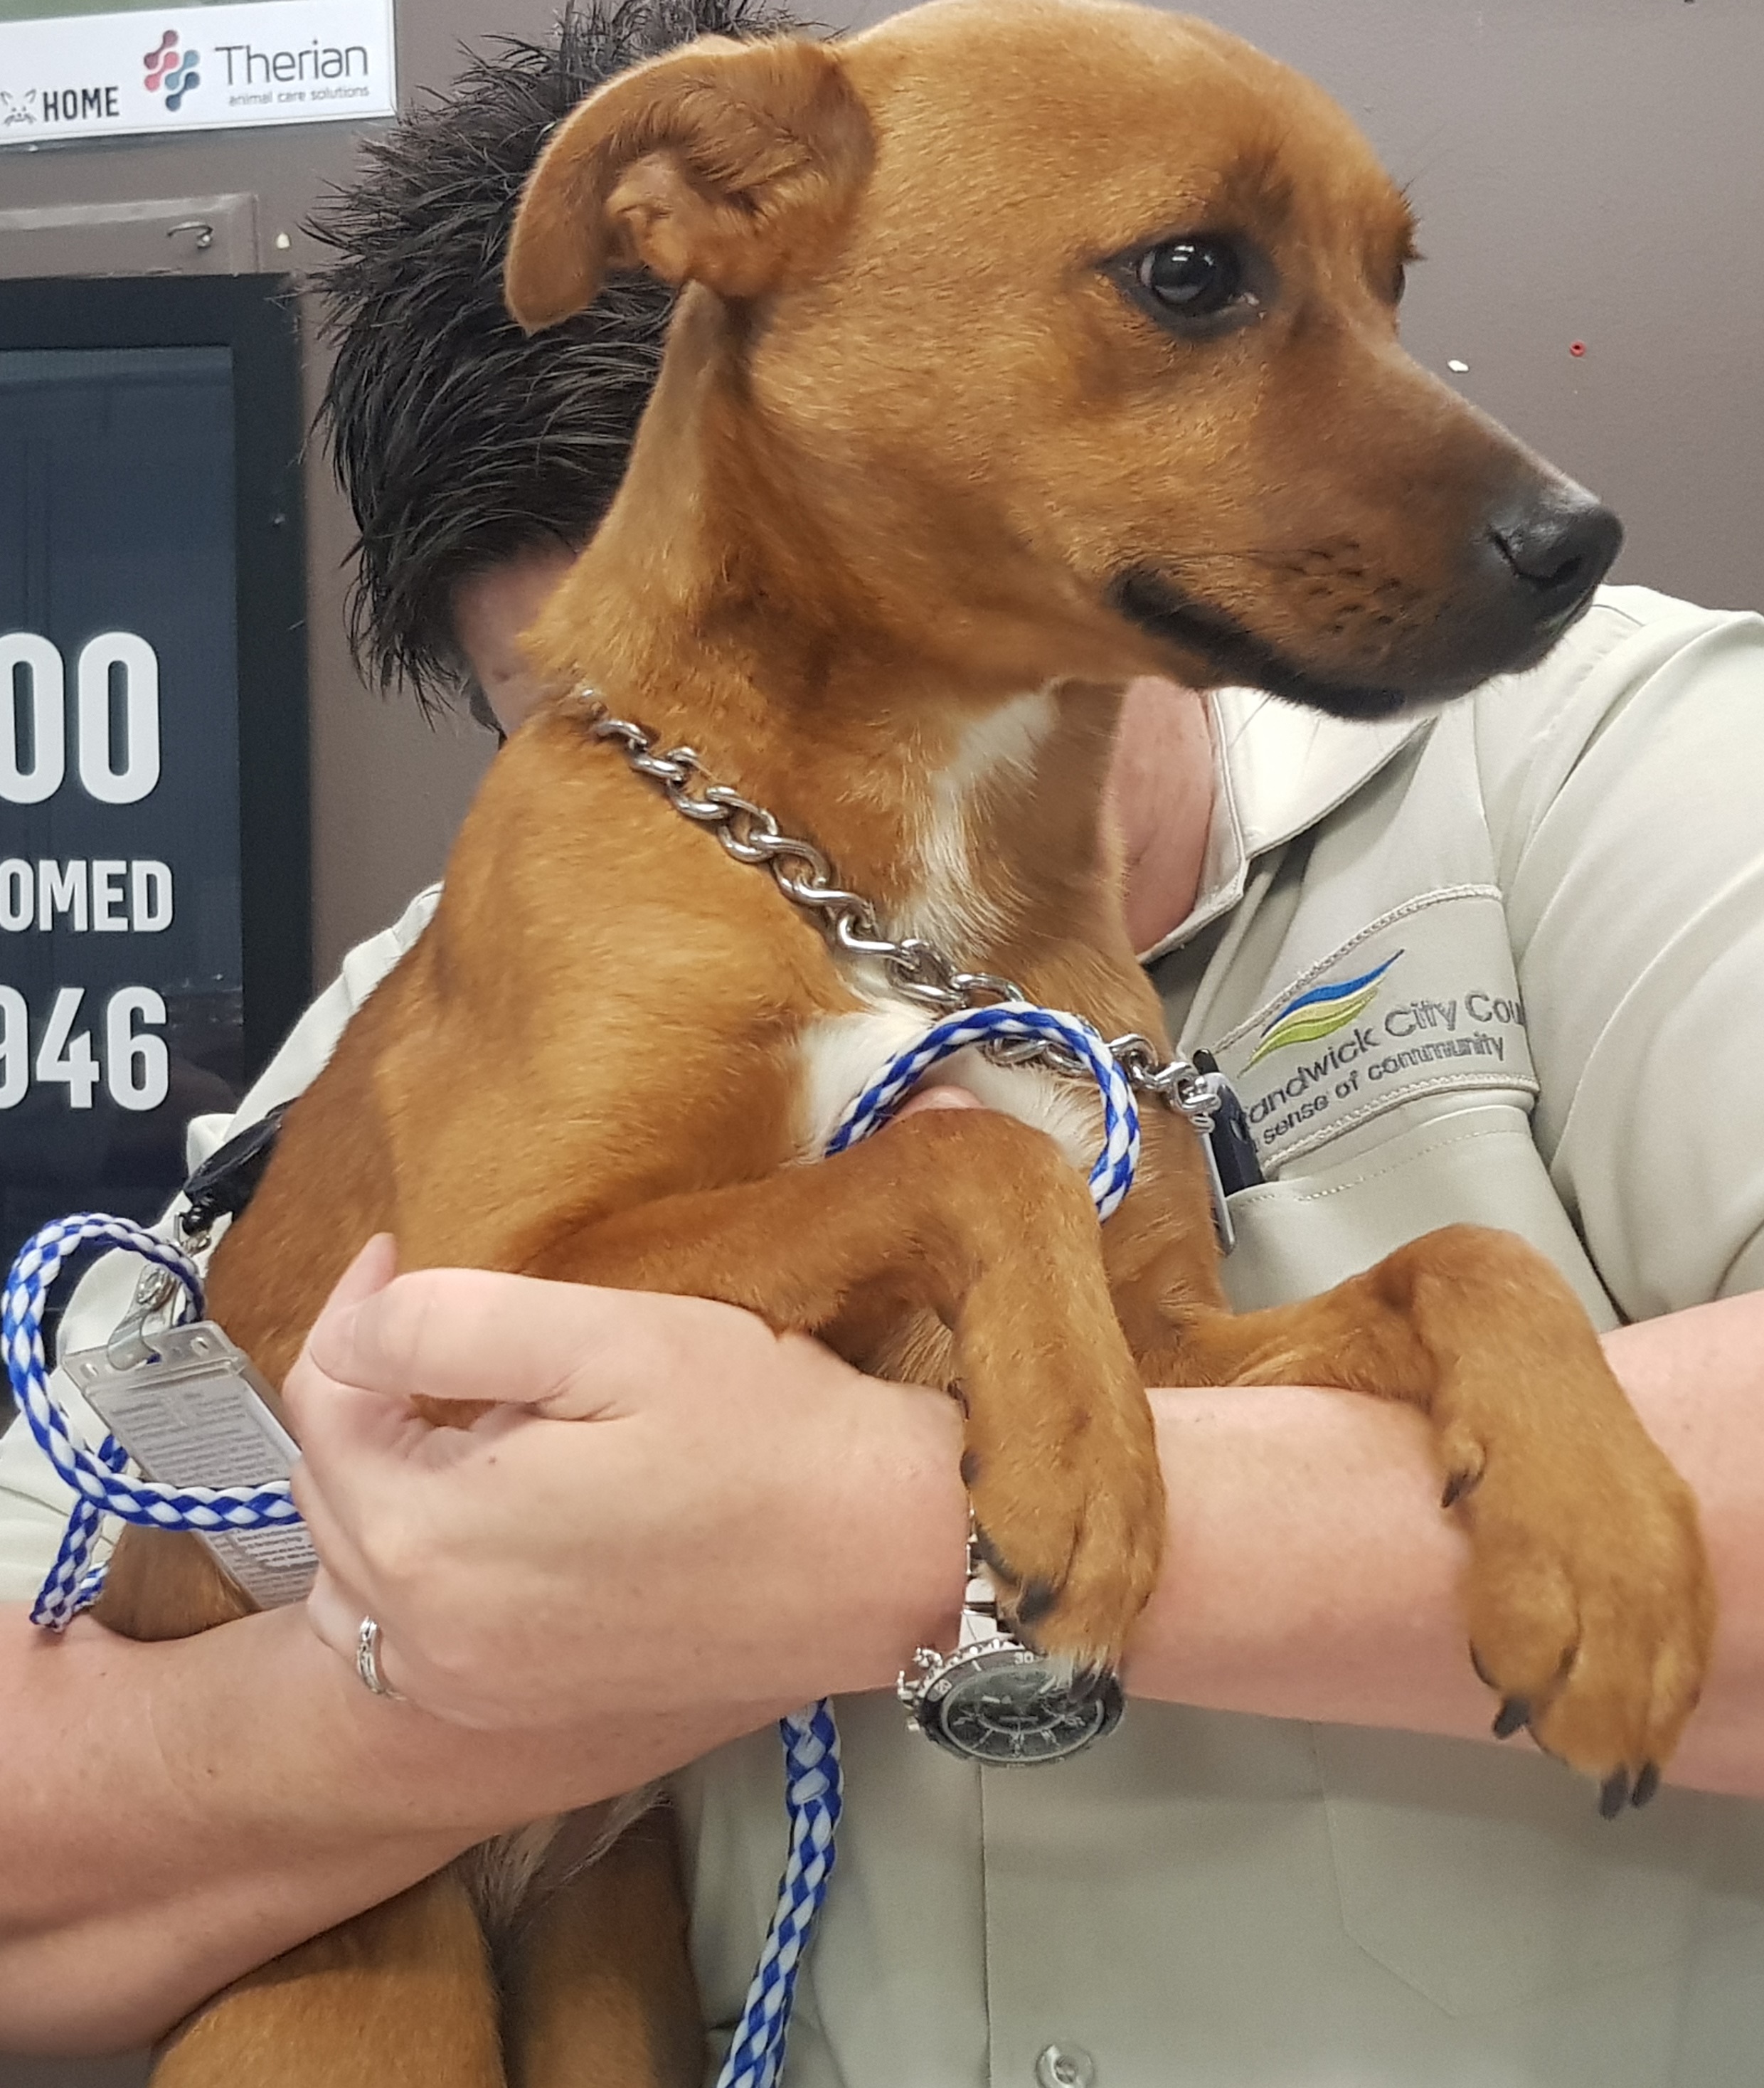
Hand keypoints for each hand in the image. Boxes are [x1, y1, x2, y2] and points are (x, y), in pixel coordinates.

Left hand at [285, 1235, 965, 1729]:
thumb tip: (351, 1330)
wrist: (890, 1555)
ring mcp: (473, 1689)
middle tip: (452, 1331)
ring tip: (468, 1416)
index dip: (352, 1314)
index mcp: (430, 1538)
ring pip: (360, 1566)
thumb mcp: (609, 1334)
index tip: (396, 1255)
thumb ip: (448, 1324)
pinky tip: (494, 1514)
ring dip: (386, 1481)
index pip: (321, 1404)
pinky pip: (410, 1631)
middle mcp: (426, 1639)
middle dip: (371, 1396)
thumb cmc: (766, 1431)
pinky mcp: (522, 1709)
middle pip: (332, 1488)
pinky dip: (418, 1563)